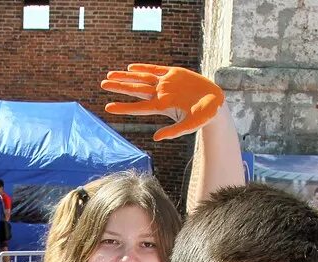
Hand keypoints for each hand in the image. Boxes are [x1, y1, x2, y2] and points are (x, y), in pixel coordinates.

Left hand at [102, 63, 224, 140]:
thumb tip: (155, 138)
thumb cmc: (203, 118)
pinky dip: (144, 68)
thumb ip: (173, 132)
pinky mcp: (175, 74)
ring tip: (110, 75)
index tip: (107, 108)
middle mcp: (161, 94)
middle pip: (136, 90)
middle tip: (102, 84)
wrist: (215, 104)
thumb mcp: (189, 126)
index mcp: (162, 107)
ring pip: (142, 78)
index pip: (138, 107)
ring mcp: (167, 83)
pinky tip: (132, 68)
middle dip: (119, 86)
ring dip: (126, 76)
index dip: (123, 107)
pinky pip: (156, 69)